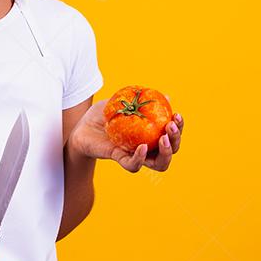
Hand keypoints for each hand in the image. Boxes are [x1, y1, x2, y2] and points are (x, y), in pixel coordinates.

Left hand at [67, 98, 183, 172]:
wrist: (81, 127)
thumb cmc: (104, 115)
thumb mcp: (123, 102)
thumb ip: (143, 99)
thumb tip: (166, 96)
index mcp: (150, 134)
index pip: (171, 135)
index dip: (179, 128)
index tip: (176, 115)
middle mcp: (146, 148)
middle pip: (171, 151)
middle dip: (176, 140)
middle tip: (170, 126)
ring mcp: (134, 155)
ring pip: (158, 164)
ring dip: (166, 153)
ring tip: (163, 138)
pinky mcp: (119, 158)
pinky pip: (133, 165)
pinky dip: (140, 158)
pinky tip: (142, 147)